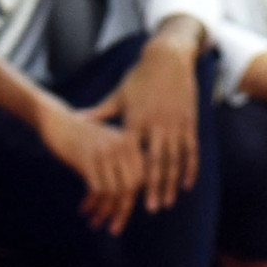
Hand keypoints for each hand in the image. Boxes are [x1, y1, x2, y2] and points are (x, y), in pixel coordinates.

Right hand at [36, 98, 145, 235]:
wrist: (58, 121)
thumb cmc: (84, 136)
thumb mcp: (108, 145)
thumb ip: (122, 164)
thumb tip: (129, 195)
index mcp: (132, 143)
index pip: (142, 177)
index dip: (134, 199)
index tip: (123, 216)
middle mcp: (124, 146)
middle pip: (131, 187)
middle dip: (122, 211)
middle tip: (113, 228)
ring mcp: (107, 152)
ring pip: (114, 191)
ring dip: (105, 211)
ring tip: (95, 222)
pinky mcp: (89, 158)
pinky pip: (98, 189)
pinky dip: (93, 203)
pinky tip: (85, 209)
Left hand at [113, 31, 202, 212]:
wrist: (168, 58)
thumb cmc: (139, 78)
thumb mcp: (119, 95)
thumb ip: (100, 113)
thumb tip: (75, 119)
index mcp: (136, 119)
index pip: (131, 154)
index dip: (129, 175)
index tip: (124, 194)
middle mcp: (157, 124)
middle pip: (156, 162)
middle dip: (154, 187)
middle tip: (150, 208)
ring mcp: (175, 123)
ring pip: (175, 159)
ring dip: (172, 182)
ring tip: (167, 202)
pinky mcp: (189, 121)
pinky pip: (191, 149)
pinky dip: (190, 168)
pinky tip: (187, 184)